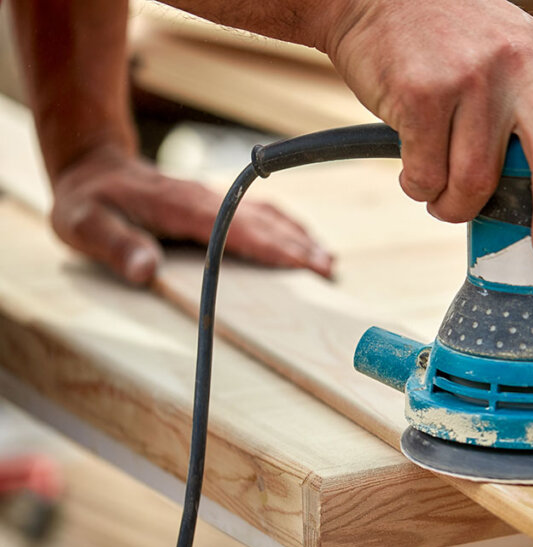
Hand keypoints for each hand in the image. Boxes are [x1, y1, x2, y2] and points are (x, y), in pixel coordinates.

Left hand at [50, 145, 334, 284]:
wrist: (92, 167)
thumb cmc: (87, 202)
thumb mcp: (82, 225)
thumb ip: (114, 245)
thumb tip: (145, 269)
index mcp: (180, 206)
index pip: (234, 227)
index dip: (269, 246)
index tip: (300, 262)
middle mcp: (205, 198)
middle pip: (261, 222)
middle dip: (297, 245)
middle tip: (328, 270)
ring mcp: (214, 198)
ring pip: (266, 215)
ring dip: (298, 237)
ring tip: (327, 261)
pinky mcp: (217, 202)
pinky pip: (259, 213)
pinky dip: (287, 227)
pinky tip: (304, 240)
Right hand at [326, 0, 532, 260]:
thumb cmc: (456, 40)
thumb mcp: (521, 52)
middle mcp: (525, 66)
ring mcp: (473, 80)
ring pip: (477, 184)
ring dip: (456, 208)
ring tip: (446, 199)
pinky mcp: (423, 95)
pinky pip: (427, 177)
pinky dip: (420, 189)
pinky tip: (416, 172)